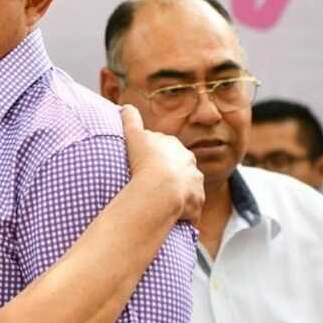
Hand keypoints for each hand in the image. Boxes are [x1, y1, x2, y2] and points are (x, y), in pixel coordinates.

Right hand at [120, 105, 203, 221]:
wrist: (162, 188)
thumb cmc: (146, 161)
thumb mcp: (135, 135)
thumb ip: (131, 119)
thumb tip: (126, 106)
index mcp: (177, 148)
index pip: (168, 150)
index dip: (156, 156)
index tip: (145, 164)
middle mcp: (190, 165)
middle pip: (180, 168)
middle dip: (171, 174)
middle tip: (152, 183)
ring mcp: (195, 184)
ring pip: (187, 188)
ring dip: (178, 194)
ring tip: (161, 203)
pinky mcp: (196, 203)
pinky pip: (189, 208)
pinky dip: (182, 212)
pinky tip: (169, 216)